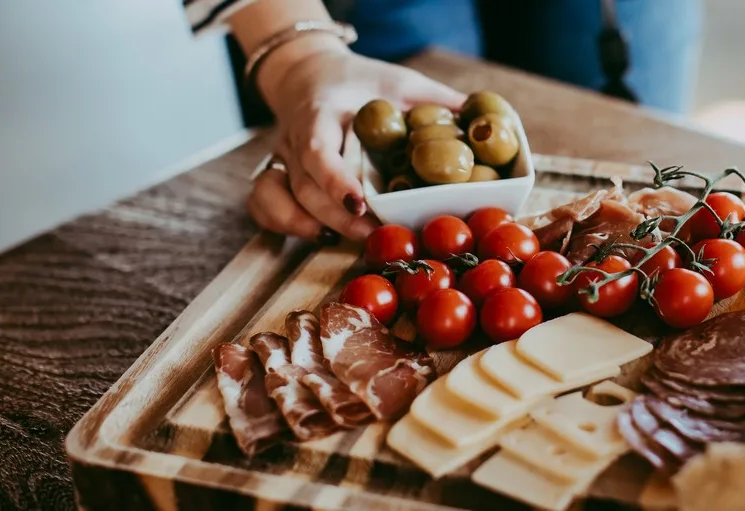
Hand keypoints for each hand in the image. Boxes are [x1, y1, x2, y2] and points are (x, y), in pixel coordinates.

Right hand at [248, 47, 465, 241]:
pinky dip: (284, 224)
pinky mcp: (277, 172)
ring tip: (352, 240)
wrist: (310, 72)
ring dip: (309, 226)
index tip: (360, 204)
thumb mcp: (398, 81)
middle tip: (374, 236)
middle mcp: (294, 137)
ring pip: (279, 198)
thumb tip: (481, 122)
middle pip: (304, 187)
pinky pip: (263, 203)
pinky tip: (318, 236)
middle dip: (337, 218)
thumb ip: (435, 100)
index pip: (318, 149)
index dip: (335, 181)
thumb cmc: (361, 80)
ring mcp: (282, 157)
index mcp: (320, 112)